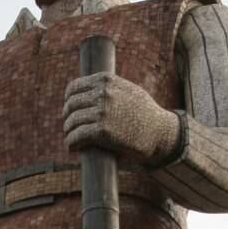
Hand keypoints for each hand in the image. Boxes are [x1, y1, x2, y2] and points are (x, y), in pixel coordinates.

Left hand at [63, 72, 179, 164]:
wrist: (159, 132)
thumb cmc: (144, 114)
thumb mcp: (128, 90)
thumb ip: (110, 89)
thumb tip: (91, 92)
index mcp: (106, 80)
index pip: (74, 87)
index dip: (69, 101)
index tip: (70, 111)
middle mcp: (102, 93)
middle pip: (71, 105)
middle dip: (68, 117)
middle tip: (70, 128)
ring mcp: (102, 112)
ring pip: (72, 122)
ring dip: (69, 132)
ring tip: (72, 139)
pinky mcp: (102, 131)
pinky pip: (76, 136)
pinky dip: (71, 143)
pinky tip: (72, 148)